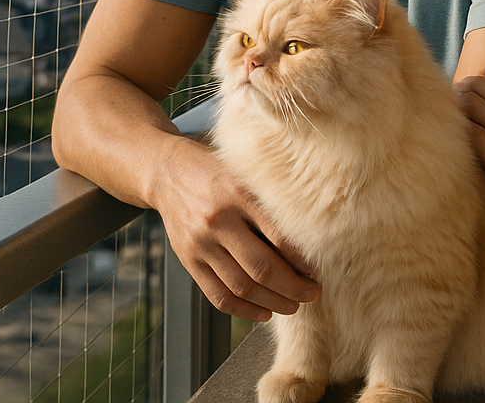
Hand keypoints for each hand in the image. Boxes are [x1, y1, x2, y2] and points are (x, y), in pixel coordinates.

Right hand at [152, 139, 319, 320]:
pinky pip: (217, 296)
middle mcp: (218, 221)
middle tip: (313, 293)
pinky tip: (264, 312)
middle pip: (261, 268)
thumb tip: (307, 239)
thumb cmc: (216, 171)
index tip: (317, 270)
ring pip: (241, 287)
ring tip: (294, 305)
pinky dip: (243, 310)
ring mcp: (200, 244)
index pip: (278, 236)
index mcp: (238, 194)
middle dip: (293, 287)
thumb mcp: (244, 174)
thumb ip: (269, 202)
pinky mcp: (188, 260)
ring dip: (273, 303)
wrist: (167, 171)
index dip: (302, 260)